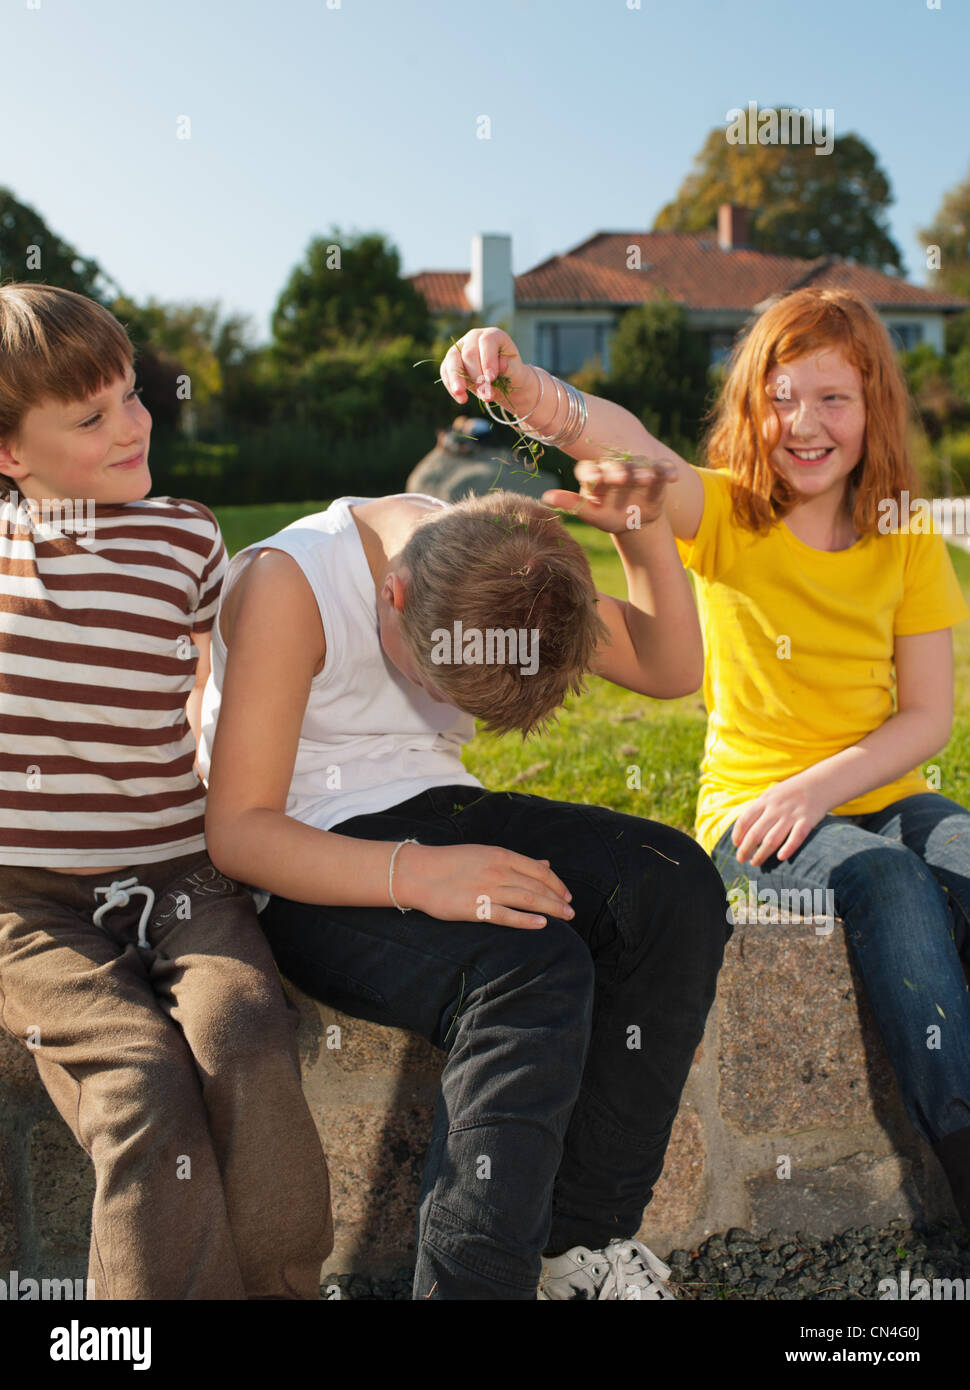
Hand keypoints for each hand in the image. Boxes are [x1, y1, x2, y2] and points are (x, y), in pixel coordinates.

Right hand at [393, 842, 573, 929]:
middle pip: (537, 886)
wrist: (419, 873)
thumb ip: (517, 861)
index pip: (538, 869)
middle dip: (558, 898)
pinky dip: (527, 920)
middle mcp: (498, 871)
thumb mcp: (486, 854)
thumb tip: (546, 863)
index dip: (556, 883)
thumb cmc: (452, 863)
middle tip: (572, 910)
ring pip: (528, 899)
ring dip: (551, 908)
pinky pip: (507, 916)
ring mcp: (487, 890)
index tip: (567, 894)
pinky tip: (542, 924)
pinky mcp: (476, 909)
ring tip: (565, 917)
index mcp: (500, 855)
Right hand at [440, 326, 534, 410]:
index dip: (488, 359)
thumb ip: (508, 367)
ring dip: (457, 380)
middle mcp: (474, 338)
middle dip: (476, 376)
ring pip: (452, 360)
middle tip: (486, 395)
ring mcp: (460, 348)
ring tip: (462, 397)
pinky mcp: (450, 361)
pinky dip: (451, 386)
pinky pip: (446, 371)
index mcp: (492, 335)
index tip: (491, 378)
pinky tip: (461, 399)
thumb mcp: (515, 370)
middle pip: (469, 353)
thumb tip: (501, 365)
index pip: (487, 342)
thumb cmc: (510, 373)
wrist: (503, 381)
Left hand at [542, 457, 679, 533]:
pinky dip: (666, 470)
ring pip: (639, 466)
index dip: (593, 474)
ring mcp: (636, 466)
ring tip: (647, 478)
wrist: (636, 520)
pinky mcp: (655, 470)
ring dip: (643, 471)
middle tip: (623, 479)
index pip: (589, 470)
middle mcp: (614, 465)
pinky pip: (661, 468)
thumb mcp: (592, 514)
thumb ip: (572, 504)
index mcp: (594, 474)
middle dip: (619, 472)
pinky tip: (672, 476)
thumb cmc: (609, 516)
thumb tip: (545, 496)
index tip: (596, 480)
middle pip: (615, 466)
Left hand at [731, 775, 830, 866]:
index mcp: (764, 801)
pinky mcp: (807, 821)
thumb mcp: (772, 794)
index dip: (737, 835)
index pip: (744, 820)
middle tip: (741, 859)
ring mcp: (791, 815)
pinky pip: (796, 837)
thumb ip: (759, 809)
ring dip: (761, 854)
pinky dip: (788, 848)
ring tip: (755, 862)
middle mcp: (775, 808)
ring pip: (772, 839)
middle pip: (755, 833)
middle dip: (745, 849)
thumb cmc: (792, 791)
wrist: (820, 782)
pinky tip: (780, 857)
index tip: (736, 845)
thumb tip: (744, 829)